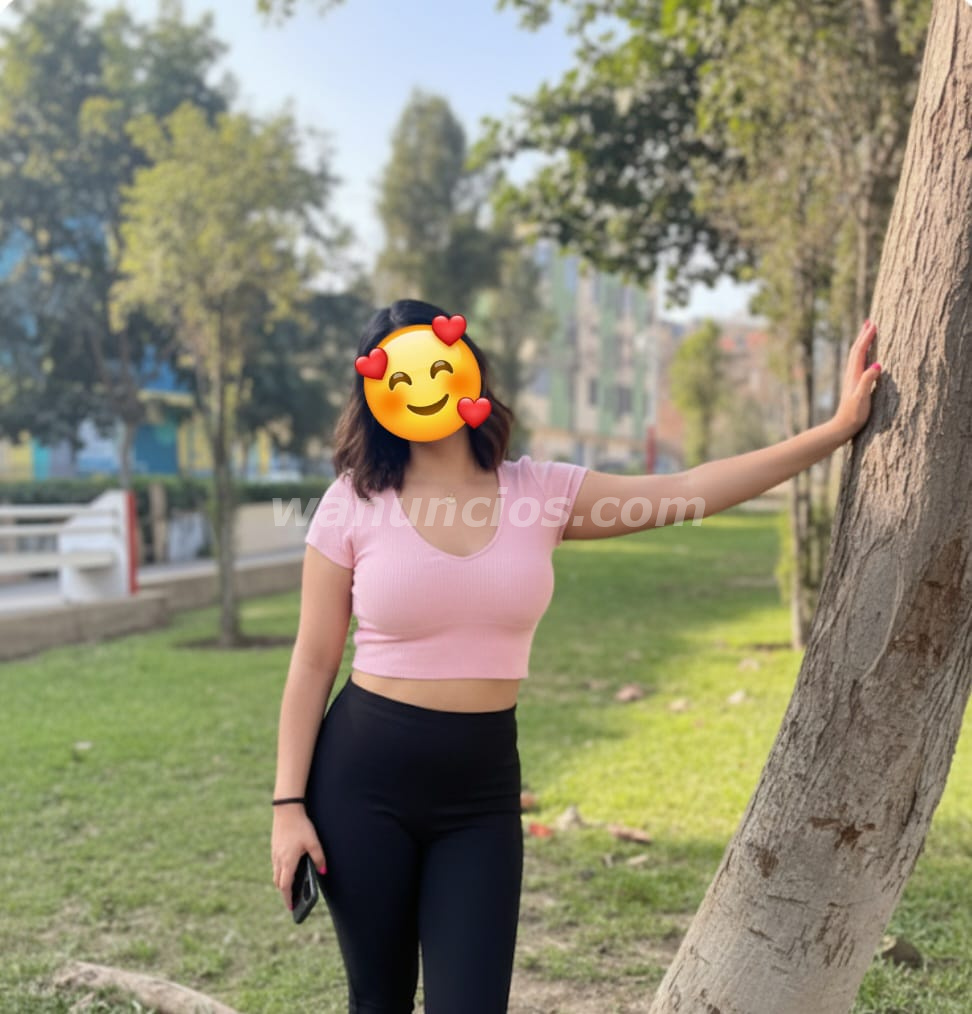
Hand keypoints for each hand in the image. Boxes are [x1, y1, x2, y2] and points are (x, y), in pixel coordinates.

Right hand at [271, 807, 327, 911]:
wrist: (286, 810)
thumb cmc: (301, 826)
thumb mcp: (313, 842)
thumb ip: (319, 858)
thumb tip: (323, 872)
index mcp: (288, 861)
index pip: (285, 886)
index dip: (288, 898)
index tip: (291, 908)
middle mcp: (278, 860)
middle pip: (279, 883)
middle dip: (285, 892)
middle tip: (292, 900)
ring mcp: (274, 854)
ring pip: (276, 874)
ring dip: (282, 882)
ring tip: (292, 887)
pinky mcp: (274, 848)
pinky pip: (276, 865)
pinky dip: (281, 872)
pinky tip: (289, 869)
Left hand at [832, 319, 881, 438]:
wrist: (841, 428)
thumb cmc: (853, 416)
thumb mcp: (861, 398)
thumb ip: (867, 381)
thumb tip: (877, 364)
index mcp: (854, 375)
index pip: (860, 352)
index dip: (866, 338)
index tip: (873, 324)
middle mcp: (851, 375)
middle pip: (856, 351)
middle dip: (863, 335)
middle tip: (869, 321)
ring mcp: (852, 380)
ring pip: (856, 356)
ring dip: (862, 343)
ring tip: (867, 333)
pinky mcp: (854, 386)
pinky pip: (858, 365)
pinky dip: (862, 355)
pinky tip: (866, 357)